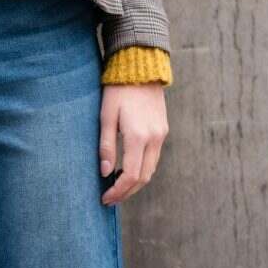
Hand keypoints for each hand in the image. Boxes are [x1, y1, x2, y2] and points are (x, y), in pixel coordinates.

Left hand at [99, 82, 167, 203]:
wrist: (141, 68)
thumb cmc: (118, 90)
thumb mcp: (106, 117)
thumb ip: (106, 146)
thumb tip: (104, 172)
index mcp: (137, 136)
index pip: (130, 175)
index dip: (117, 191)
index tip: (105, 198)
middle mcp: (153, 139)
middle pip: (143, 178)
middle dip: (126, 192)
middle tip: (110, 199)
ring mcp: (161, 135)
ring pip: (151, 170)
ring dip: (135, 183)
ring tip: (117, 189)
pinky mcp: (162, 130)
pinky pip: (154, 158)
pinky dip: (142, 170)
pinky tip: (128, 171)